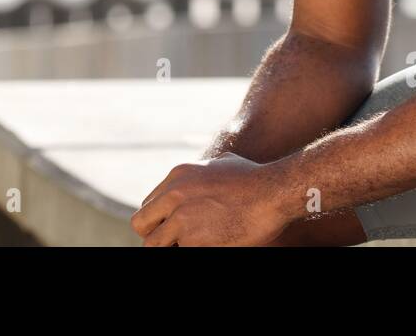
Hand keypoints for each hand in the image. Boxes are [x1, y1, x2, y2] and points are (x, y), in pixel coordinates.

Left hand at [130, 152, 292, 245]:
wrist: (273, 192)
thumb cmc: (255, 178)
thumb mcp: (223, 162)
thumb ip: (204, 170)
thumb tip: (207, 170)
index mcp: (177, 177)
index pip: (149, 205)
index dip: (160, 220)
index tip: (172, 228)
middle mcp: (173, 196)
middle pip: (141, 224)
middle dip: (155, 235)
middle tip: (174, 242)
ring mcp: (181, 220)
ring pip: (153, 245)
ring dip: (170, 247)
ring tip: (192, 244)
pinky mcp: (193, 242)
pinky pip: (177, 252)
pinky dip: (189, 250)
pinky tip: (206, 246)